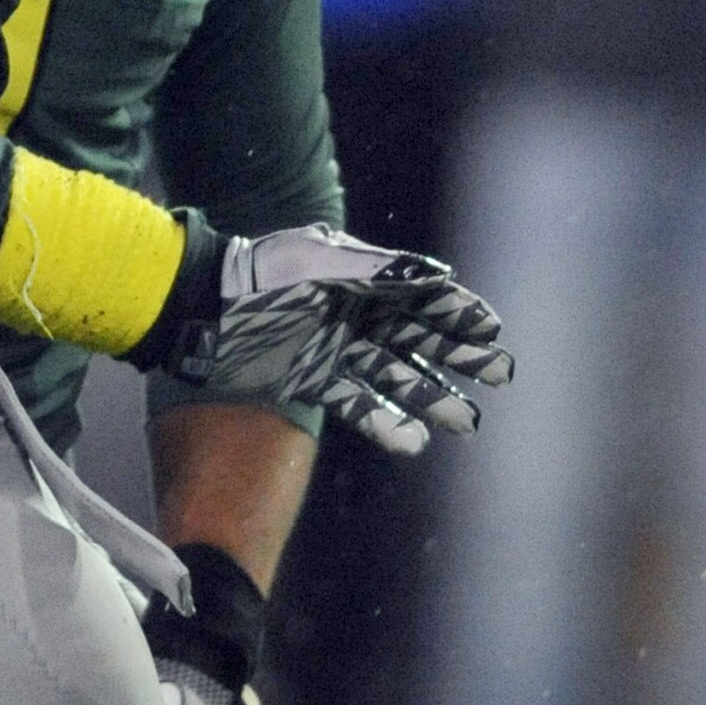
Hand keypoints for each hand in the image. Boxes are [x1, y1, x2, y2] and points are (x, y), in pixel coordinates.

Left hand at [139, 221, 511, 457]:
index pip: (419, 294)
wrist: (204, 309)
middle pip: (416, 336)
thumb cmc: (260, 275)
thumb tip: (437, 273)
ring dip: (430, 397)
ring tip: (466, 421)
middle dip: (458, 354)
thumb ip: (376, 270)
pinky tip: (413, 442)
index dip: (457, 311)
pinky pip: (358, 402)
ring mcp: (334, 346)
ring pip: (394, 375)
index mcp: (357, 276)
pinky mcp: (312, 376)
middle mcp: (352, 311)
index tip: (493, 329)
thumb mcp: (317, 262)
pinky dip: (384, 421)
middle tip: (501, 375)